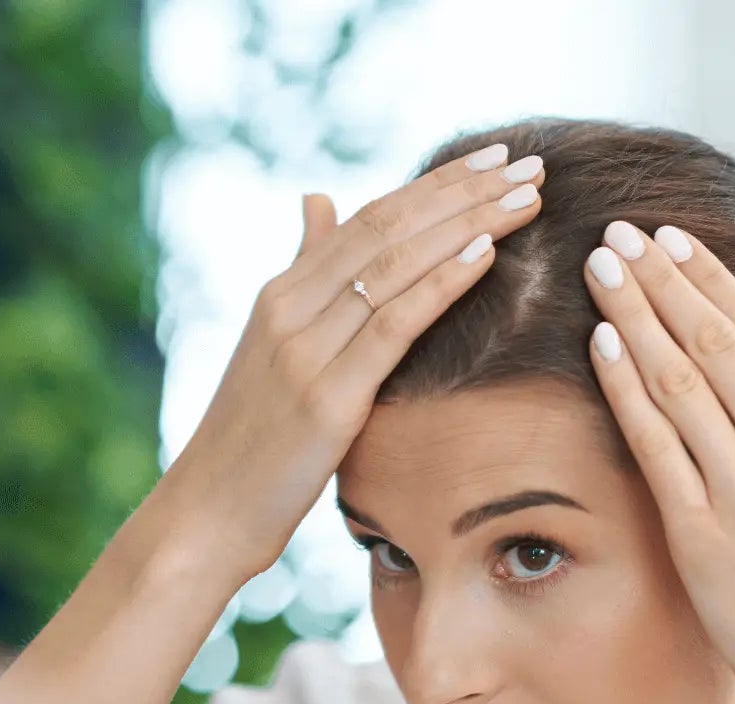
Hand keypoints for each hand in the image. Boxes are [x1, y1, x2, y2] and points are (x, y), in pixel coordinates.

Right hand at [156, 143, 546, 584]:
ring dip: (470, 224)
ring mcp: (305, 351)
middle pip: (389, 228)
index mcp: (281, 295)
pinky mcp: (326, 399)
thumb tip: (319, 199)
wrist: (205, 514)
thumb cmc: (249, 442)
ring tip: (528, 196)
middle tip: (530, 164)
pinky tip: (487, 254)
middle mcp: (289, 309)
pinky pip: (393, 326)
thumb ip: (303, 274)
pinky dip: (442, 284)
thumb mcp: (272, 347)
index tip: (495, 158)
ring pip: (396, 265)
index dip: (437, 184)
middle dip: (465, 192)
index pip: (370, 218)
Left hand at [580, 222, 734, 703]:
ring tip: (600, 267)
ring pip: (683, 382)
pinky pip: (658, 446)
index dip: (712, 281)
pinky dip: (628, 388)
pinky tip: (600, 342)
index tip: (671, 239)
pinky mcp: (704, 535)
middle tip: (618, 232)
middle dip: (664, 281)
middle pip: (718, 344)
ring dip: (637, 316)